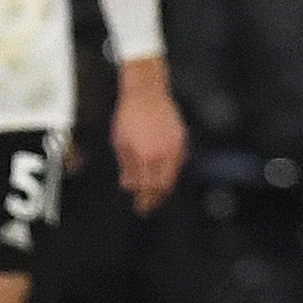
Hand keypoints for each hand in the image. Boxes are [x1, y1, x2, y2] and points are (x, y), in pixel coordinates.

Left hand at [111, 57, 184, 214]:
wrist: (147, 93)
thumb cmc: (129, 116)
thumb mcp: (120, 142)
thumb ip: (127, 166)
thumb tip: (129, 186)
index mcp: (146, 156)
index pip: (148, 187)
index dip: (145, 200)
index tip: (140, 209)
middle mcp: (164, 154)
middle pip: (164, 185)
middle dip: (156, 199)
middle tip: (148, 207)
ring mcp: (176, 147)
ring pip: (173, 175)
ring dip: (164, 188)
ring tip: (155, 195)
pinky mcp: (182, 140)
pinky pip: (178, 163)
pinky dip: (171, 173)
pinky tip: (163, 176)